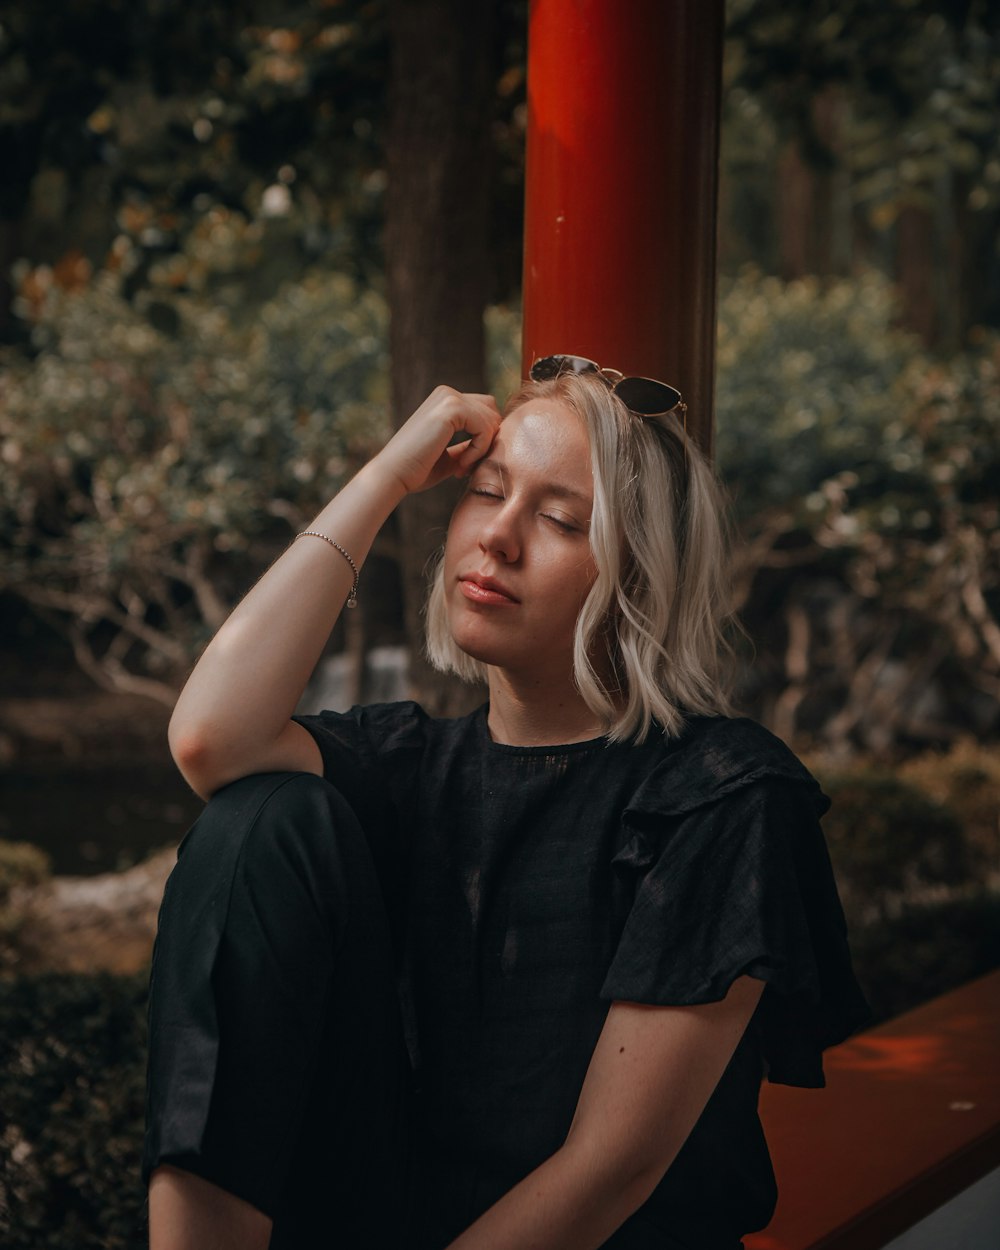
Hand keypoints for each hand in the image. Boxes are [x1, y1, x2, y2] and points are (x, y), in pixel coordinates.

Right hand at [373, 386, 501, 495]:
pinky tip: (461, 465)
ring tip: (462, 468)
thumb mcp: (449, 457)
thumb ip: (467, 447)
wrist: (393, 475)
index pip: (485, 410)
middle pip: (491, 410)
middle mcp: (446, 393)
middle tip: (466, 467)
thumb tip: (490, 444)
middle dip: (487, 441)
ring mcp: (448, 397)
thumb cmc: (416, 471)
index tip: (465, 465)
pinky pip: (485, 427)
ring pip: (491, 419)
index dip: (483, 439)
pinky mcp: (451, 408)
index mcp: (444, 401)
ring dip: (483, 449)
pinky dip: (479, 450)